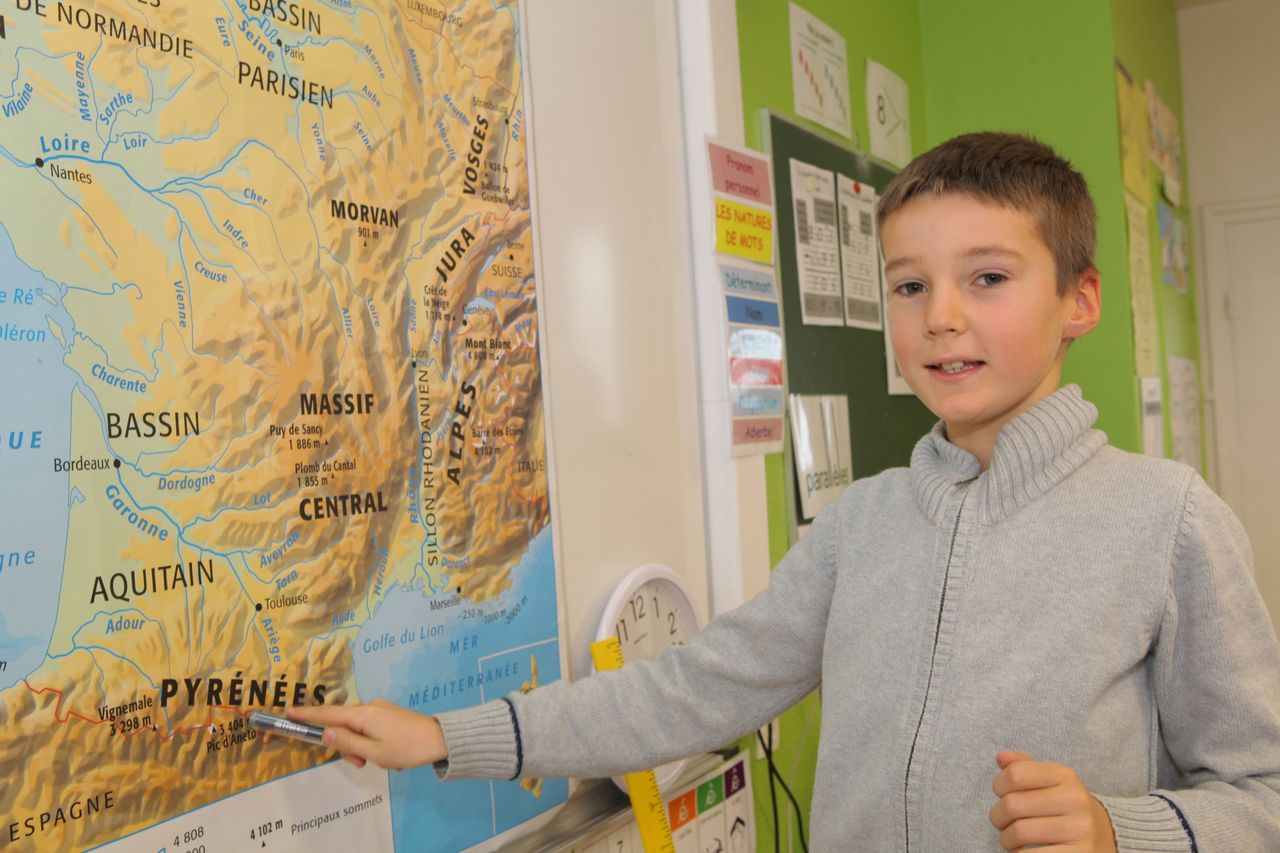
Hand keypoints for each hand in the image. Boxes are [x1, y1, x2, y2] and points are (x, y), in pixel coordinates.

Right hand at [286, 698, 445, 769]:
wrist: (441, 739)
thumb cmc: (406, 749)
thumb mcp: (374, 752)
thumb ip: (347, 743)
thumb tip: (325, 732)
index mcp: (362, 715)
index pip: (327, 714)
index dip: (307, 715)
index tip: (288, 712)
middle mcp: (369, 707)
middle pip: (342, 725)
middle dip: (347, 747)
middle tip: (362, 764)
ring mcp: (380, 710)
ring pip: (357, 730)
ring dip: (362, 749)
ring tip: (382, 762)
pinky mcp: (389, 715)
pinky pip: (370, 729)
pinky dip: (372, 744)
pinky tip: (390, 757)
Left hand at [989, 751, 1116, 851]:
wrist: (1107, 838)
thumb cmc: (1066, 808)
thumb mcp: (1051, 782)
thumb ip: (1025, 767)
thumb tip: (1001, 757)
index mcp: (1065, 776)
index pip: (1015, 774)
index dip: (999, 785)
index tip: (1003, 794)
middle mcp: (1075, 800)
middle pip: (1012, 804)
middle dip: (998, 816)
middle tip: (1004, 822)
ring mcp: (1079, 830)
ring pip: (1018, 832)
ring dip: (1006, 839)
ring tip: (1013, 839)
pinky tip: (1025, 851)